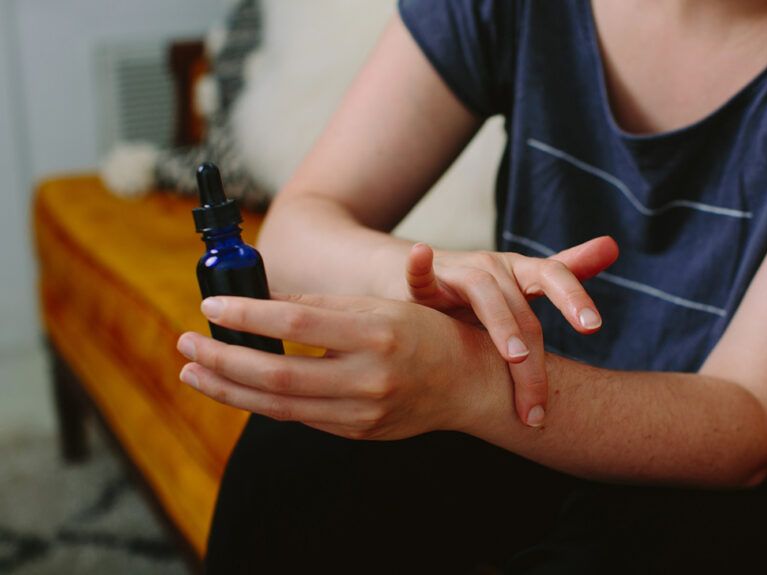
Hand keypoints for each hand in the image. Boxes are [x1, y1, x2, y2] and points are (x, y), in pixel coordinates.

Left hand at [176, 294, 501, 439]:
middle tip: (186, 343)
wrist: (468, 382)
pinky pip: (300, 418)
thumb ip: (326, 308)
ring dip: (229, 389)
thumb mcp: (382, 305)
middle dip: (222, 359)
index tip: (210, 307)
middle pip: (278, 374)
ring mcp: (364, 410)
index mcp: (377, 333)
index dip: (247, 316)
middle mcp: (370, 376)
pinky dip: (263, 403)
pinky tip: (237, 387)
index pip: (296, 325)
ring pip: (280, 406)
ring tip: (194, 371)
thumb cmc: (425, 332)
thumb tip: (265, 305)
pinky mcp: (359, 431)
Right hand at [404, 236, 618, 426]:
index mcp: (520, 272)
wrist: (422, 281)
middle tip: (539, 405)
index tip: (592, 326)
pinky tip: (423, 256)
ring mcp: (457, 274)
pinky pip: (421, 273)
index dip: (573, 298)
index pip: (554, 276)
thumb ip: (569, 270)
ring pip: (484, 293)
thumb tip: (613, 246)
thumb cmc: (482, 293)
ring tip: (514, 357)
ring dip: (501, 324)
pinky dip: (421, 265)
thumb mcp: (525, 281)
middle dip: (534, 360)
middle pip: (522, 308)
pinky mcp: (423, 284)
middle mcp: (492, 268)